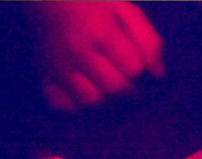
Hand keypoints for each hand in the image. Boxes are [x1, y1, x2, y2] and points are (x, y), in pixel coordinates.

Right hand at [31, 2, 162, 110]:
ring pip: (90, 102)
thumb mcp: (126, 11)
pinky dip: (78, 104)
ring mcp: (55, 66)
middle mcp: (74, 49)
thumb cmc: (94, 4)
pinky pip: (65, 105)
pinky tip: (85, 90)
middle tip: (127, 82)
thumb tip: (157, 74)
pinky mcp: (44, 76)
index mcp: (98, 28)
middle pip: (114, 89)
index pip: (133, 67)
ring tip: (107, 86)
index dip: (140, 70)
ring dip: (105, 99)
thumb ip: (148, 40)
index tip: (137, 66)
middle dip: (128, 89)